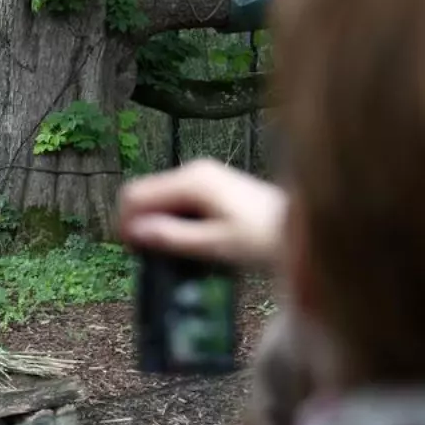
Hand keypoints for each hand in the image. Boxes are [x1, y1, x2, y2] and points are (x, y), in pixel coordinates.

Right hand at [117, 159, 287, 268]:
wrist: (299, 228)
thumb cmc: (261, 239)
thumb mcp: (213, 244)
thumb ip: (173, 237)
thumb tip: (135, 232)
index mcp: (191, 181)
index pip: (136, 193)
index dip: (125, 222)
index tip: (130, 251)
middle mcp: (193, 170)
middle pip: (144, 192)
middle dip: (138, 222)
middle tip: (145, 254)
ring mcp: (202, 175)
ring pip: (158, 196)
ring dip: (154, 222)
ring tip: (164, 250)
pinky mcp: (210, 185)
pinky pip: (175, 199)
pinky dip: (170, 218)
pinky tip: (181, 238)